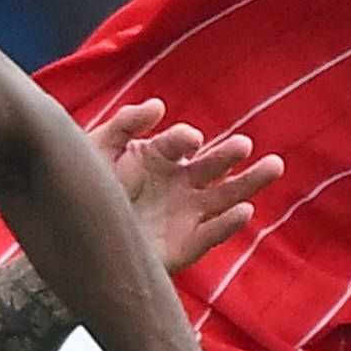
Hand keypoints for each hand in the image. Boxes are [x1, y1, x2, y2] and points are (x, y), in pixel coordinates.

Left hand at [92, 99, 277, 273]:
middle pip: (213, 166)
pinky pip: (213, 233)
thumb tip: (159, 105)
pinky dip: (229, 223)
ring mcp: (186, 215)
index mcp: (160, 158)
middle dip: (230, 155)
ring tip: (273, 165)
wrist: (77, 241)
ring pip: (225, 197)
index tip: (189, 140)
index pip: (178, 143)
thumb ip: (125, 123)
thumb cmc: (89, 192)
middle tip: (246, 144)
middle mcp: (179, 184)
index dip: (184, 139)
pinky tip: (245, 210)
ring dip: (249, 182)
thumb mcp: (98, 150)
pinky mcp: (187, 245)